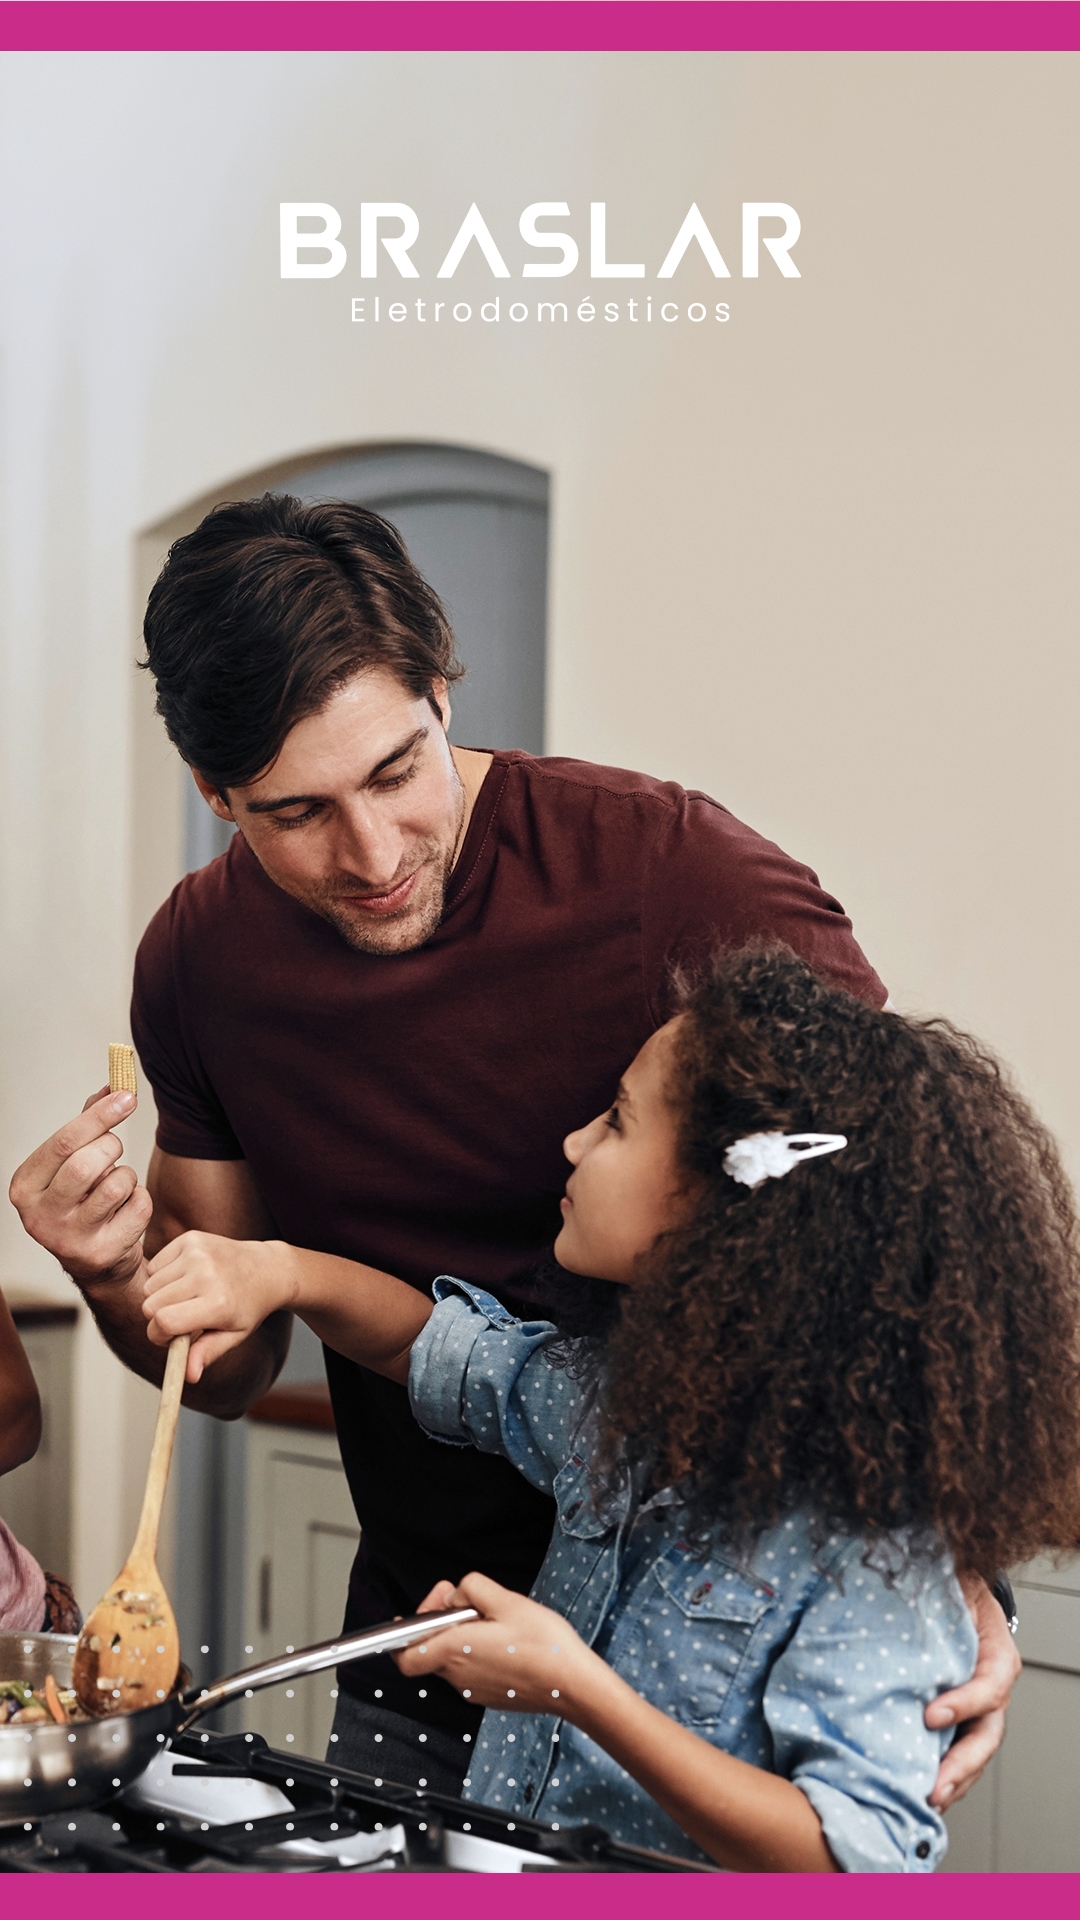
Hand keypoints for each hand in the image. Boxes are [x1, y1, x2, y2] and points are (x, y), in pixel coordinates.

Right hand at [8, 1088, 151, 1286]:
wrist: (95, 1263)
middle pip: (87, 1163)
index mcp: (25, 1187)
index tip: (126, 1096)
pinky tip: (125, 1210)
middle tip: (114, 1150)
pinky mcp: (102, 1253)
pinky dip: (140, 1199)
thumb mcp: (70, 1165)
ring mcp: (69, 1239)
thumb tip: (113, 1086)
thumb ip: (88, 1126)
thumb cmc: (80, 1203)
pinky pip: (138, 1206)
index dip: (99, 1115)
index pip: (63, 1142)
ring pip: (116, 1185)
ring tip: (116, 1187)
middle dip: (111, 1147)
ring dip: (126, 1176)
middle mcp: (40, 1216)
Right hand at [143, 1231, 297, 1381]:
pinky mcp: (189, 1238)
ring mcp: (196, 1252)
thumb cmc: (248, 1306)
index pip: (164, 1322)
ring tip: (186, 1297)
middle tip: (181, 1317)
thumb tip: (187, 1376)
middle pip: (150, 1305)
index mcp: (218, 1303)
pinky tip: (185, 1278)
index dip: (159, 1335)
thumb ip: (207, 1353)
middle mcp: (205, 1274)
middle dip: (159, 1317)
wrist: (266, 1268)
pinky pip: (153, 1266)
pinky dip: (162, 1276)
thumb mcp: (234, 1335)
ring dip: (160, 1296)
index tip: (169, 1338)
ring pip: (149, 1285)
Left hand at [395, 1571, 597, 1714]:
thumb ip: (472, 1589)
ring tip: (494, 1619)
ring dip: (463, 1637)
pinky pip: (472, 1671)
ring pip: (453, 1659)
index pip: (404, 1656)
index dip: (405, 1632)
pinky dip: (477, 1653)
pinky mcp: (491, 1696)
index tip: (426, 1609)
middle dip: (443, 1621)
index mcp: (455, 1652)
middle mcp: (458, 1677)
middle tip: (469, 1602)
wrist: (573, 1686)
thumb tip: (456, 1595)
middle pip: (431, 1650)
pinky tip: (505, 1640)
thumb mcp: (506, 1600)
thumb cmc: (542, 1644)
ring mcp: (474, 1690)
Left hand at [925, 1573, 1020, 1807]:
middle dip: (961, 1765)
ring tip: (927, 1802)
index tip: (930, 1716)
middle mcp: (991, 1686)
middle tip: (934, 1787)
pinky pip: (956, 1753)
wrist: (955, 1589)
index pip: (990, 1684)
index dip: (965, 1703)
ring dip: (953, 1781)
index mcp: (996, 1652)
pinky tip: (919, 1793)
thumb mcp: (956, 1580)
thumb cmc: (953, 1585)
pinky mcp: (958, 1720)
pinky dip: (943, 1776)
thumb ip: (940, 1588)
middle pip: (987, 1734)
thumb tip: (895, 1582)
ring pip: (974, 1753)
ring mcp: (978, 1709)